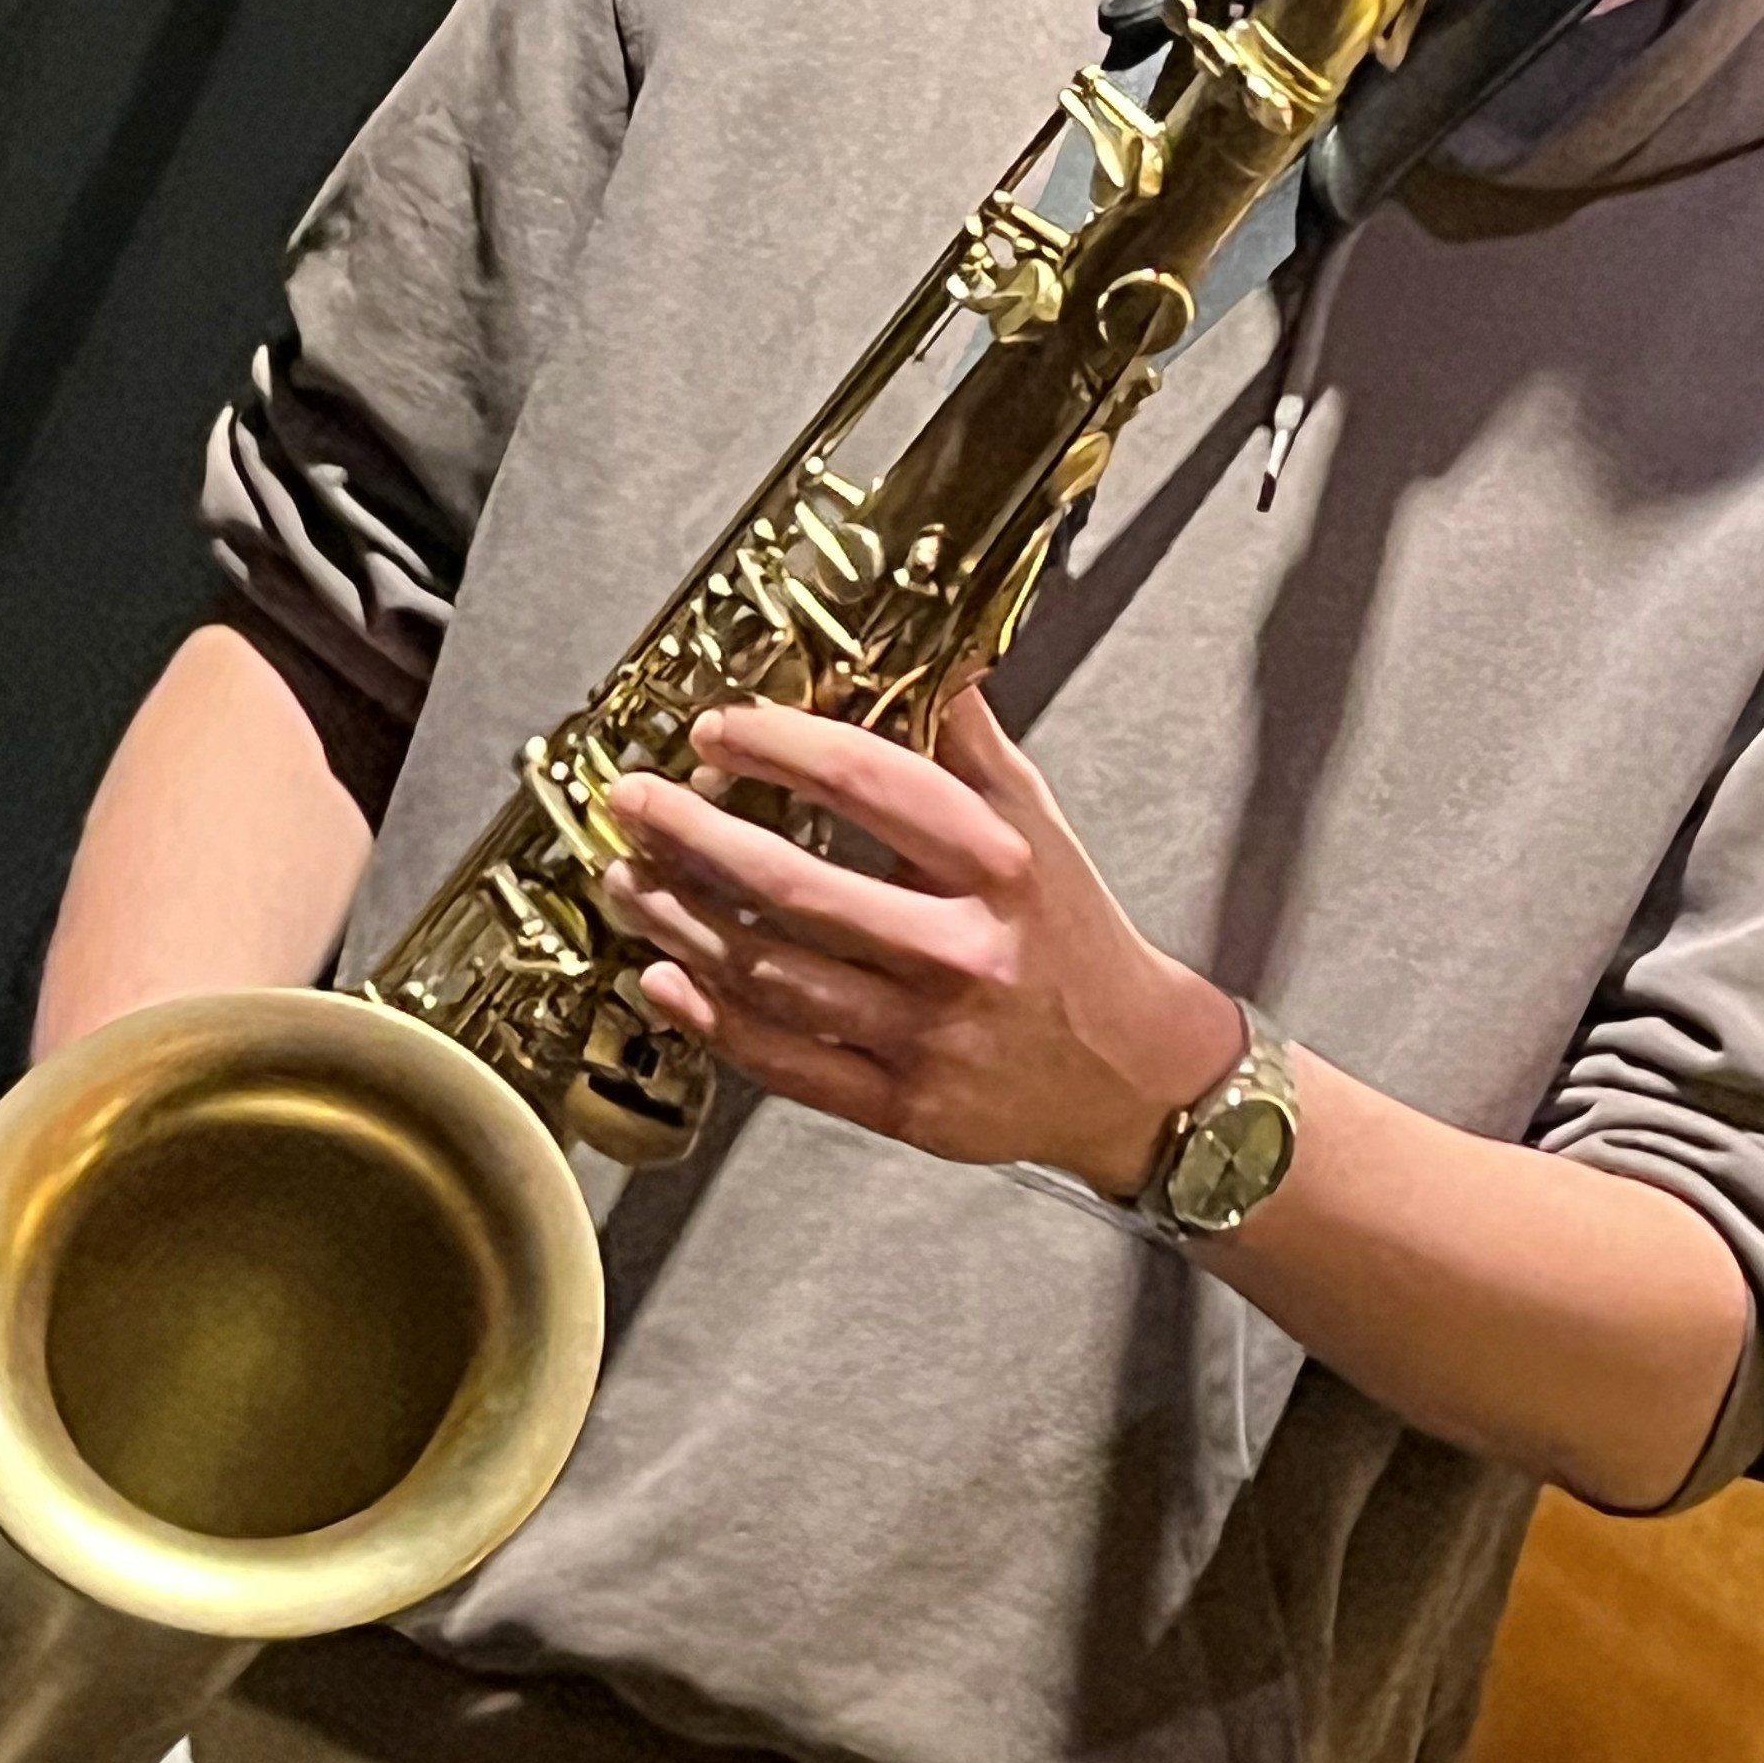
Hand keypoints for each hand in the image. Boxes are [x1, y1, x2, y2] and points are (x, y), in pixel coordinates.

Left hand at [600, 694, 1244, 1195]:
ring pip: (773, 975)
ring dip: (684, 923)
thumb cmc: (1075, 937)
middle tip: (632, 803)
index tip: (718, 730)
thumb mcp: (1038, 824)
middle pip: (798, 884)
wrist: (1131, 1071)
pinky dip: (710, 1019)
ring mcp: (929, 1035)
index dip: (780, 746)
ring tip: (633, 881)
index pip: (871, 782)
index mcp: (1000, 865)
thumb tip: (918, 656)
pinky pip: (783, 1063)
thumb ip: (968, 745)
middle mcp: (964, 950)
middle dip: (694, 836)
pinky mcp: (904, 1106)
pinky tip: (664, 980)